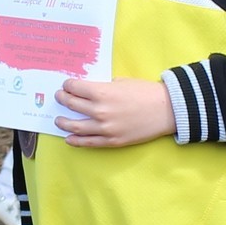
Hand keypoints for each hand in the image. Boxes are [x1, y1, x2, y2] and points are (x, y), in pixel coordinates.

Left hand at [54, 76, 175, 147]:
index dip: (68, 85)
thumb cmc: (146, 92)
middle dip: (62, 99)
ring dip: (63, 122)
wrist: (166, 110)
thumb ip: (104, 87)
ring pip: (75, 127)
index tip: (67, 85)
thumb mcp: (122, 82)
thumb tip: (90, 91)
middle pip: (72, 105)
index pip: (75, 88)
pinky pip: (88, 142)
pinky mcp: (111, 141)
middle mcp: (100, 111)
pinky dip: (75, 141)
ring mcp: (105, 128)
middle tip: (59, 97)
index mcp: (102, 93)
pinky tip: (69, 138)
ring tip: (59, 120)